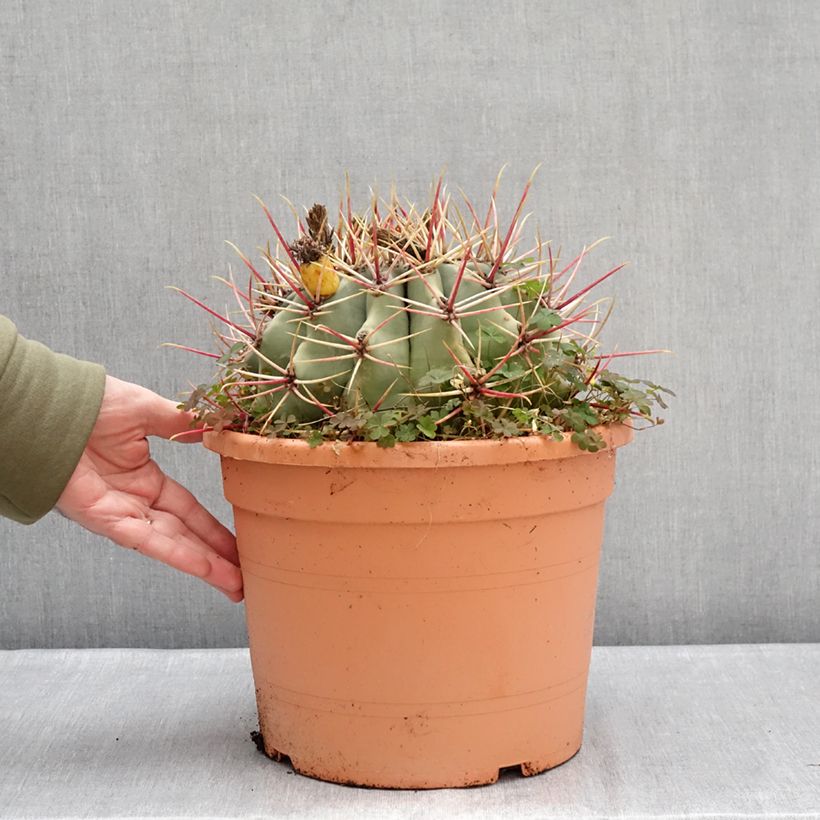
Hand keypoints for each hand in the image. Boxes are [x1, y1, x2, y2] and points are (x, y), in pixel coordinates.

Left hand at [57, 376, 242, 601]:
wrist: (53, 408)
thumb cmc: (90, 404)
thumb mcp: (149, 410)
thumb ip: (183, 423)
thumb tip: (216, 425)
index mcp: (144, 477)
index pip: (189, 510)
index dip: (215, 528)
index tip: (240, 542)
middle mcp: (135, 502)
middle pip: (185, 535)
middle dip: (216, 557)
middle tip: (246, 576)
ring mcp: (120, 513)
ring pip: (172, 545)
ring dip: (205, 566)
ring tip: (235, 585)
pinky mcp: (105, 519)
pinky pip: (149, 542)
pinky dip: (178, 555)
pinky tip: (205, 568)